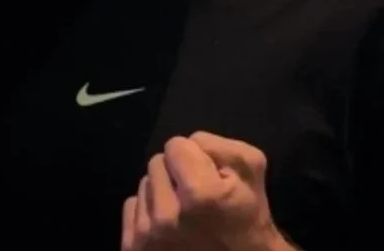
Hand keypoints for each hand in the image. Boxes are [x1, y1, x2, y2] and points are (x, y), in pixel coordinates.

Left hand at [121, 132, 293, 250]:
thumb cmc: (249, 222)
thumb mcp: (251, 171)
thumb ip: (218, 146)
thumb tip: (188, 143)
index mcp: (199, 195)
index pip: (176, 145)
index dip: (196, 157)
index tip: (209, 177)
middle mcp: (166, 217)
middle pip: (156, 162)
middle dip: (177, 174)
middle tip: (198, 197)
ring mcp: (147, 236)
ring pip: (144, 185)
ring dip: (163, 193)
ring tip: (187, 214)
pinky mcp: (134, 247)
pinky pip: (132, 207)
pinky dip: (149, 212)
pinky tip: (172, 227)